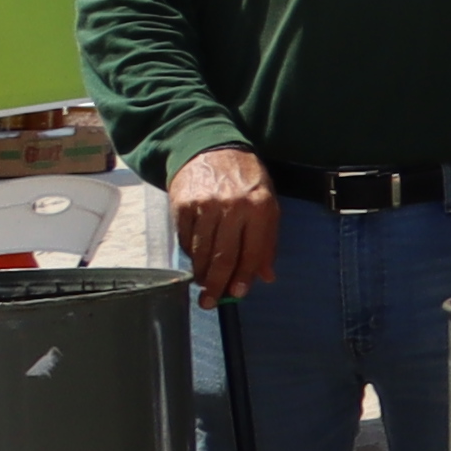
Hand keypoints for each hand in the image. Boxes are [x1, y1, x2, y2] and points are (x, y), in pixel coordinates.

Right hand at [171, 145, 278, 302]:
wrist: (212, 148)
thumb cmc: (246, 180)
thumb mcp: (267, 204)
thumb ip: (267, 241)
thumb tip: (264, 277)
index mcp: (260, 207)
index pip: (252, 251)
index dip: (244, 276)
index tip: (237, 294)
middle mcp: (233, 207)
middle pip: (223, 256)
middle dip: (217, 284)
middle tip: (211, 302)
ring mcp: (205, 206)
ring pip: (202, 251)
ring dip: (201, 273)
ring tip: (203, 285)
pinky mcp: (183, 205)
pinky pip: (185, 239)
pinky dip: (190, 254)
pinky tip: (195, 260)